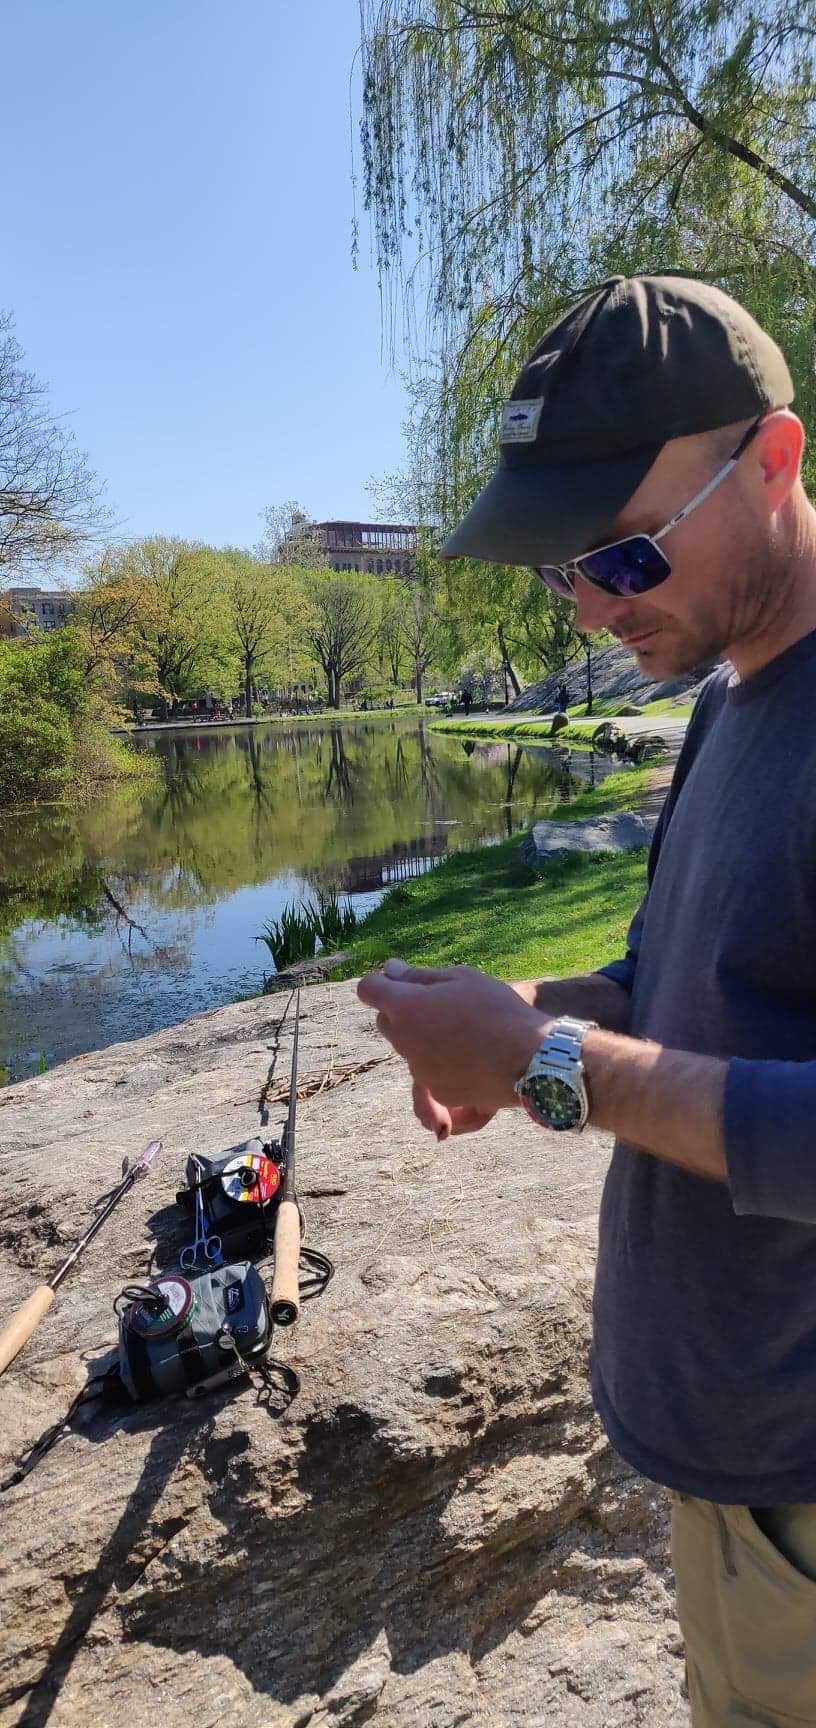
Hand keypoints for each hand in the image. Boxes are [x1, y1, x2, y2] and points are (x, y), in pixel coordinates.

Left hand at [357, 959, 548, 1135]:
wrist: (529, 1058)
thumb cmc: (498, 1009)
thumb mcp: (462, 978)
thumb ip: (419, 976)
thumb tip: (390, 969)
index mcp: (406, 1007)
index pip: (368, 989)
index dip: (381, 983)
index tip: (400, 981)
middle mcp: (404, 1040)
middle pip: (386, 1021)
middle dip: (403, 1011)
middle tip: (440, 1005)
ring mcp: (418, 1070)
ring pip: (408, 1048)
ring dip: (423, 1038)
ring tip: (462, 1031)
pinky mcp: (435, 1091)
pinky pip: (427, 1072)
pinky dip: (440, 1063)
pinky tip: (468, 1055)